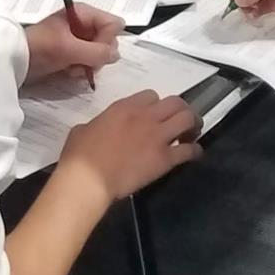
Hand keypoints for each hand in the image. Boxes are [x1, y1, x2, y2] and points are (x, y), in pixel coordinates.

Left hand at [22, 4, 122, 85]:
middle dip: (97, 55)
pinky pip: (90, 62)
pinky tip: (69, 71)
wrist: (15, 61)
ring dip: (89, 65)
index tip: (93, 50)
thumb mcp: (69, 49)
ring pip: (101, 54)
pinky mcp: (74, 53)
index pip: (114, 25)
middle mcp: (84, 24)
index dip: (108, 40)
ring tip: (72, 68)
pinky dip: (82, 69)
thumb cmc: (39, 48)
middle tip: (81, 61)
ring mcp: (80, 39)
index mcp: (83, 13)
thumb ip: (96, 51)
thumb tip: (115, 55)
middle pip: (109, 41)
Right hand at [56, 90, 201, 199]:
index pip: (151, 95)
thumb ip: (101, 122)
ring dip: (193, 124)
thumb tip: (102, 127)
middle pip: (176, 102)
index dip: (155, 104)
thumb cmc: (79, 154)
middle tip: (181, 121)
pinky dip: (194, 151)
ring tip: (191, 133)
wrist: (88, 179)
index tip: (154, 114)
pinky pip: (188, 150)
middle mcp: (146, 117)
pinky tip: (194, 153)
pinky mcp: (165, 159)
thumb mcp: (84, 128)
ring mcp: (158, 137)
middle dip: (181, 109)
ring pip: (187, 119)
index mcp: (125, 107)